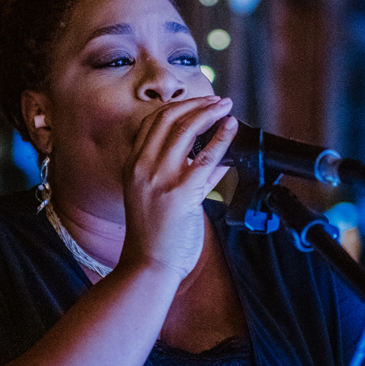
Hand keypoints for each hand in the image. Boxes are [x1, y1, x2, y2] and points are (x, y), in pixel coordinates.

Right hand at [119, 97, 236, 277]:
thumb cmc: (155, 237)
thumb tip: (216, 160)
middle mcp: (142, 166)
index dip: (178, 107)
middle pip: (168, 118)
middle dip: (196, 104)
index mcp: (132, 165)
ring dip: (209, 112)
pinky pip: (207, 156)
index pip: (152, 123)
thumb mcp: (158, 198)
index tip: (198, 103)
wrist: (148, 265)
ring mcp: (160, 178)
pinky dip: (222, 137)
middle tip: (217, 100)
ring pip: (186, 129)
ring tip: (226, 107)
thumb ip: (184, 176)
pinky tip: (231, 127)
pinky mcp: (182, 191)